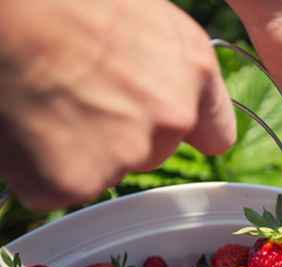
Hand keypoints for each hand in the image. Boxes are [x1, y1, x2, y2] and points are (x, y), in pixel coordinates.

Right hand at [0, 1, 235, 209]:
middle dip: (115, 135)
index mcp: (193, 69)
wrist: (3, 7)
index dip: (184, 130)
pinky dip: (35, 169)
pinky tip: (19, 124)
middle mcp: (172, 116)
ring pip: (102, 171)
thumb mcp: (137, 10)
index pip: (215, 132)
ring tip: (39, 98)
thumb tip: (150, 83)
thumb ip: (161, 59)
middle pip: (150, 152)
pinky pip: (55, 188)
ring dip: (72, 151)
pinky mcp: (76, 181)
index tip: (162, 128)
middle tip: (69, 93)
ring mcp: (126, 153)